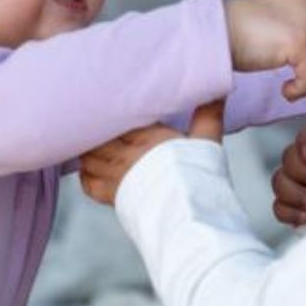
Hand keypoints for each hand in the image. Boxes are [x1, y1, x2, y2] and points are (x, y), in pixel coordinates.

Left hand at [80, 102, 225, 205]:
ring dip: (87, 150)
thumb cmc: (201, 177)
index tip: (106, 101)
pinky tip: (89, 169)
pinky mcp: (113, 198)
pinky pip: (88, 184)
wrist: (191, 216)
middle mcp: (126, 155)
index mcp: (147, 137)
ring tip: (86, 141)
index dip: (111, 110)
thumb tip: (220, 89)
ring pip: (89, 157)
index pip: (118, 117)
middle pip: (98, 137)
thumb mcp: (208, 141)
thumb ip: (208, 115)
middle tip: (90, 119)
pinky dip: (85, 175)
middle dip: (93, 128)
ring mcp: (116, 177)